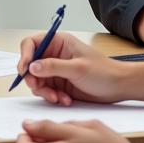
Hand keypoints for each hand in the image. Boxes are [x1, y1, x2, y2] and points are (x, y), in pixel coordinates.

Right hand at [17, 32, 143, 106]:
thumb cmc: (103, 72)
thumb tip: (32, 66)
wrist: (118, 87)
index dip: (25, 55)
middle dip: (33, 79)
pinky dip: (51, 97)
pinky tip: (64, 99)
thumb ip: (54, 67)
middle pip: (30, 64)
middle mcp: (54, 55)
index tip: (25, 70)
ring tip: (57, 97)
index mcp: (58, 42)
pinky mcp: (58, 84)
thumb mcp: (78, 68)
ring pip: (36, 80)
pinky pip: (46, 91)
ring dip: (44, 91)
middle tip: (39, 88)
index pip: (32, 43)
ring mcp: (55, 70)